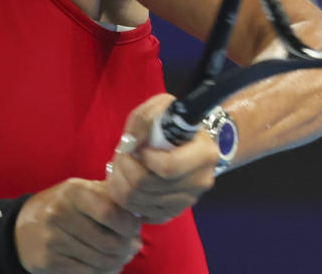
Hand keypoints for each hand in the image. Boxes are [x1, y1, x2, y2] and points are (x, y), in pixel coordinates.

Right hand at [15, 178, 142, 273]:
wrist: (21, 228)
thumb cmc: (62, 207)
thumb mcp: (81, 192)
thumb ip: (109, 197)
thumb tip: (139, 219)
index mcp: (73, 191)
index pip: (111, 212)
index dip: (129, 225)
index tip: (134, 229)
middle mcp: (59, 213)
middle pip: (109, 242)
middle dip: (126, 249)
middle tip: (130, 249)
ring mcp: (52, 238)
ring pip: (101, 261)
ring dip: (116, 263)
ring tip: (119, 259)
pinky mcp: (48, 261)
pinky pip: (87, 273)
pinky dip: (102, 273)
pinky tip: (103, 267)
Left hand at [105, 94, 219, 223]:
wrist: (187, 141)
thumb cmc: (173, 121)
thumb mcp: (160, 108)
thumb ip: (143, 120)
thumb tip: (130, 143)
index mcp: (203, 154)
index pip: (168, 167)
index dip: (143, 158)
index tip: (137, 146)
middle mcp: (200, 181)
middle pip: (149, 187)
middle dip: (124, 170)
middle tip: (119, 156)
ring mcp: (188, 200)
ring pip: (142, 202)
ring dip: (120, 185)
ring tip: (118, 168)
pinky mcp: (175, 212)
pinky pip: (144, 213)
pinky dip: (127, 200)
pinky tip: (126, 183)